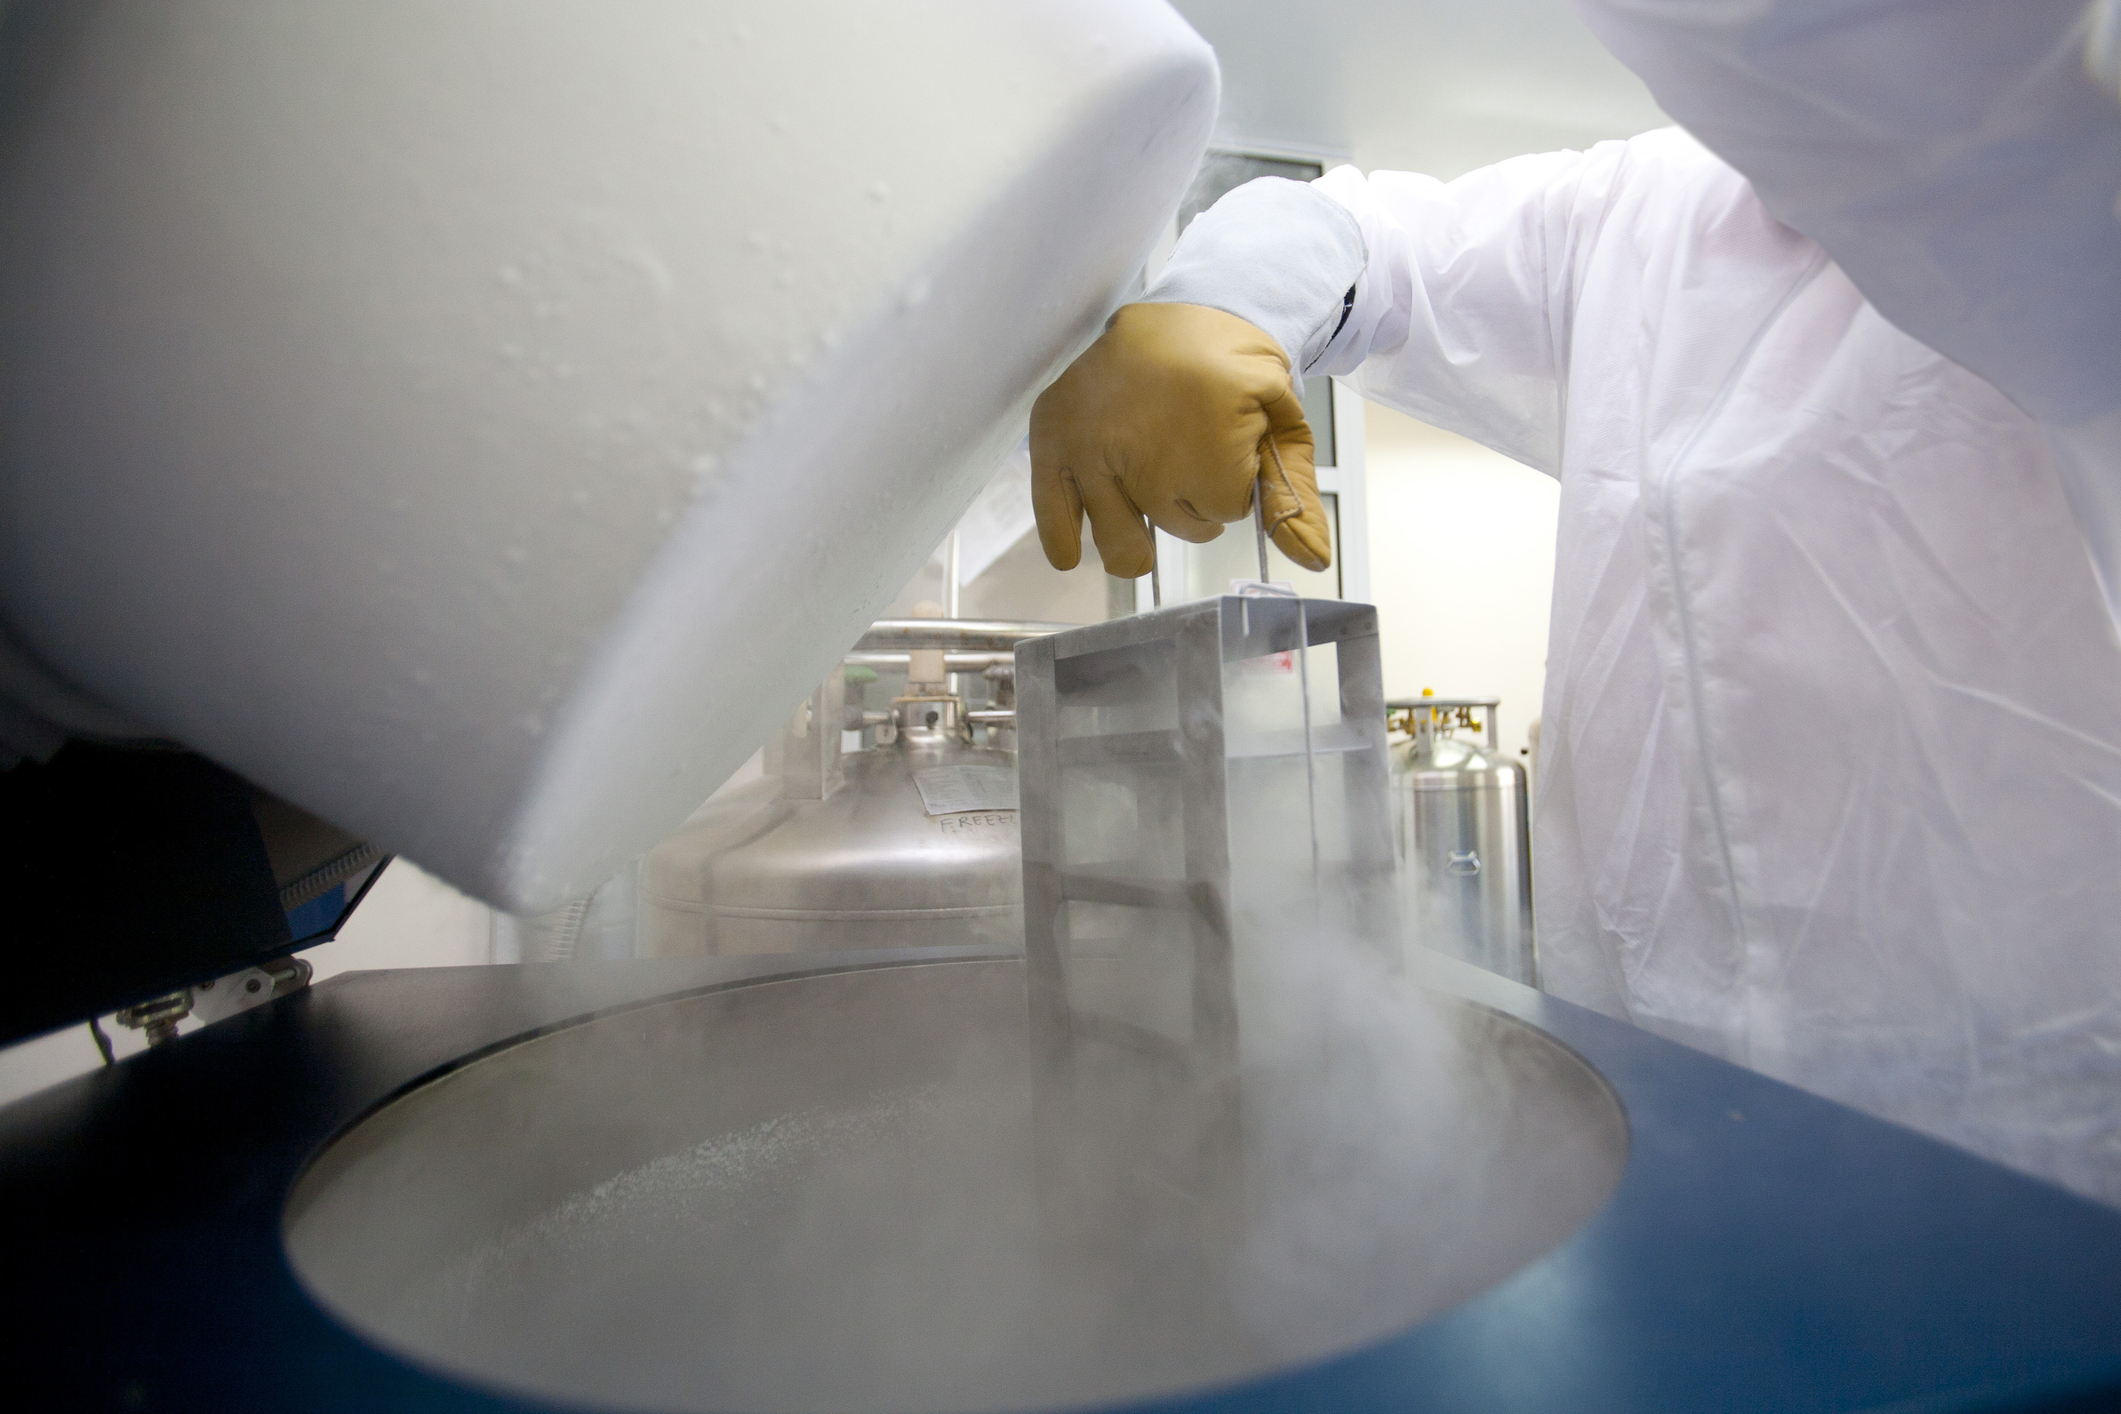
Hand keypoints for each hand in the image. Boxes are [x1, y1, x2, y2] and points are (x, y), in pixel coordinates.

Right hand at [1029, 302, 1331, 579]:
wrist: (1184, 307)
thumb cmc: (1233, 369)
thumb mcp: (1279, 422)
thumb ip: (1292, 496)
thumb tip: (1315, 563)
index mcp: (1209, 443)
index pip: (1224, 513)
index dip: (1232, 487)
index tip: (1230, 445)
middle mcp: (1145, 454)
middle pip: (1177, 526)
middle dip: (1192, 503)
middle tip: (1189, 458)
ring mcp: (1094, 449)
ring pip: (1126, 537)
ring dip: (1142, 525)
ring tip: (1149, 481)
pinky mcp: (1055, 439)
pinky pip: (1056, 516)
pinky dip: (1063, 540)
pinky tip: (1072, 553)